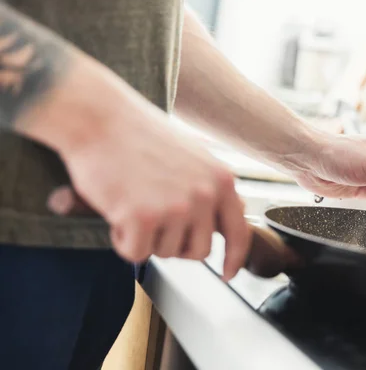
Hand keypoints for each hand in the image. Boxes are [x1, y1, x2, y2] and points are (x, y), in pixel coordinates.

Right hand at [47, 93, 249, 280]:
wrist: (100, 117)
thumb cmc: (141, 136)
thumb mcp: (193, 157)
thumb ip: (212, 189)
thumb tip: (232, 215)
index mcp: (221, 179)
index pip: (239, 232)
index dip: (234, 258)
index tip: (227, 273)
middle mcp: (205, 195)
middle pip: (199, 252)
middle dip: (175, 244)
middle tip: (154, 221)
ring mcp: (175, 207)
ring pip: (165, 253)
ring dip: (146, 238)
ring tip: (133, 203)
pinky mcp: (142, 218)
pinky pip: (135, 253)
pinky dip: (123, 240)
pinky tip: (117, 211)